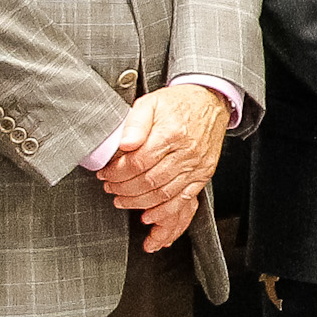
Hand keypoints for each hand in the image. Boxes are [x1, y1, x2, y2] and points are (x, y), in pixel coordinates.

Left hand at [99, 84, 230, 246]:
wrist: (210, 102)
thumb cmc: (179, 104)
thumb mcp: (151, 103)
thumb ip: (134, 123)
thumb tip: (124, 144)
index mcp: (171, 133)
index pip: (138, 162)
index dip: (117, 173)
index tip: (105, 174)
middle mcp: (187, 152)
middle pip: (149, 181)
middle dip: (123, 189)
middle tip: (110, 188)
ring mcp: (197, 166)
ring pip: (164, 194)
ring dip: (138, 202)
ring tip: (122, 200)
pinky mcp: (203, 175)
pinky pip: (183, 200)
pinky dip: (164, 211)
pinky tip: (148, 214)